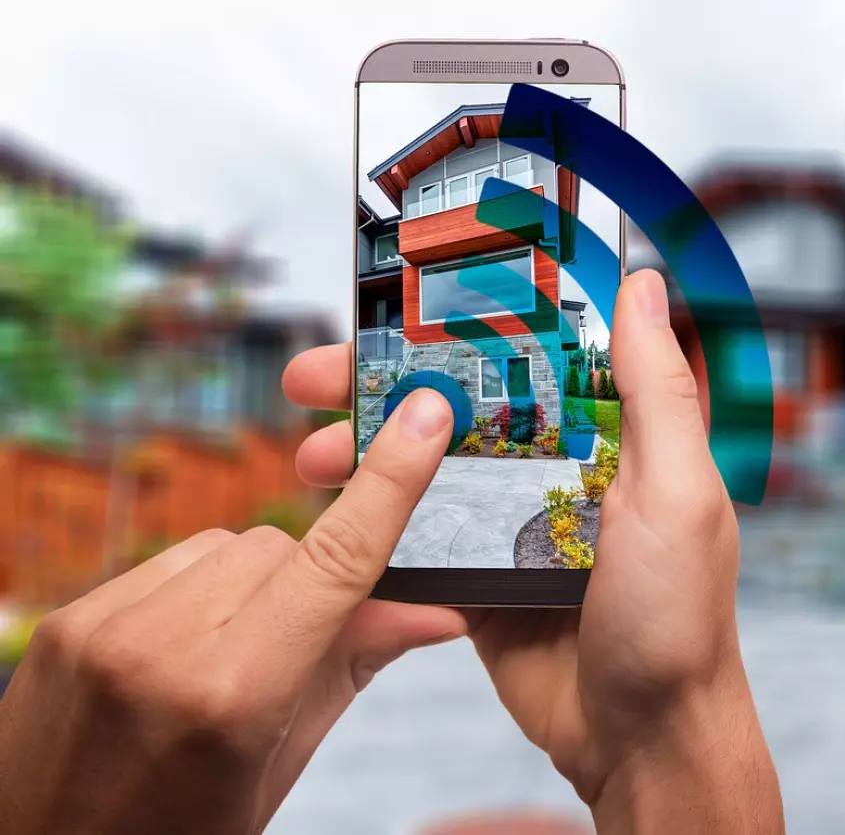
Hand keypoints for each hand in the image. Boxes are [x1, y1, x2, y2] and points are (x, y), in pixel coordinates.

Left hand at [0, 390, 466, 833]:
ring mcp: (103, 627)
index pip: (335, 562)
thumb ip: (353, 668)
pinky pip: (167, 563)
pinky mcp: (68, 620)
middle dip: (307, 581)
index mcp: (235, 695)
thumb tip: (436, 611)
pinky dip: (195, 591)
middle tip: (299, 646)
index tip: (424, 417)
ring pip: (225, 546)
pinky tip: (182, 649)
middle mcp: (162, 647)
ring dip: (250, 583)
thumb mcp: (281, 766)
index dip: (389, 484)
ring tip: (229, 657)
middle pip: (279, 546)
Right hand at [285, 270, 783, 833]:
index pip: (535, 352)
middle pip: (464, 403)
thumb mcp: (678, 492)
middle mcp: (559, 468)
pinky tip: (334, 504)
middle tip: (319, 373)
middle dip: (390, 383)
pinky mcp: (478, 576)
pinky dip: (375, 516)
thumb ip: (655, 393)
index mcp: (612, 436)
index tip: (409, 293)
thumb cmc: (677, 618)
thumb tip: (641, 286)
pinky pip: (418, 534)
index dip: (471, 317)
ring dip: (367, 450)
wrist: (640, 741)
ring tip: (313, 450)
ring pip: (429, 465)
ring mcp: (513, 522)